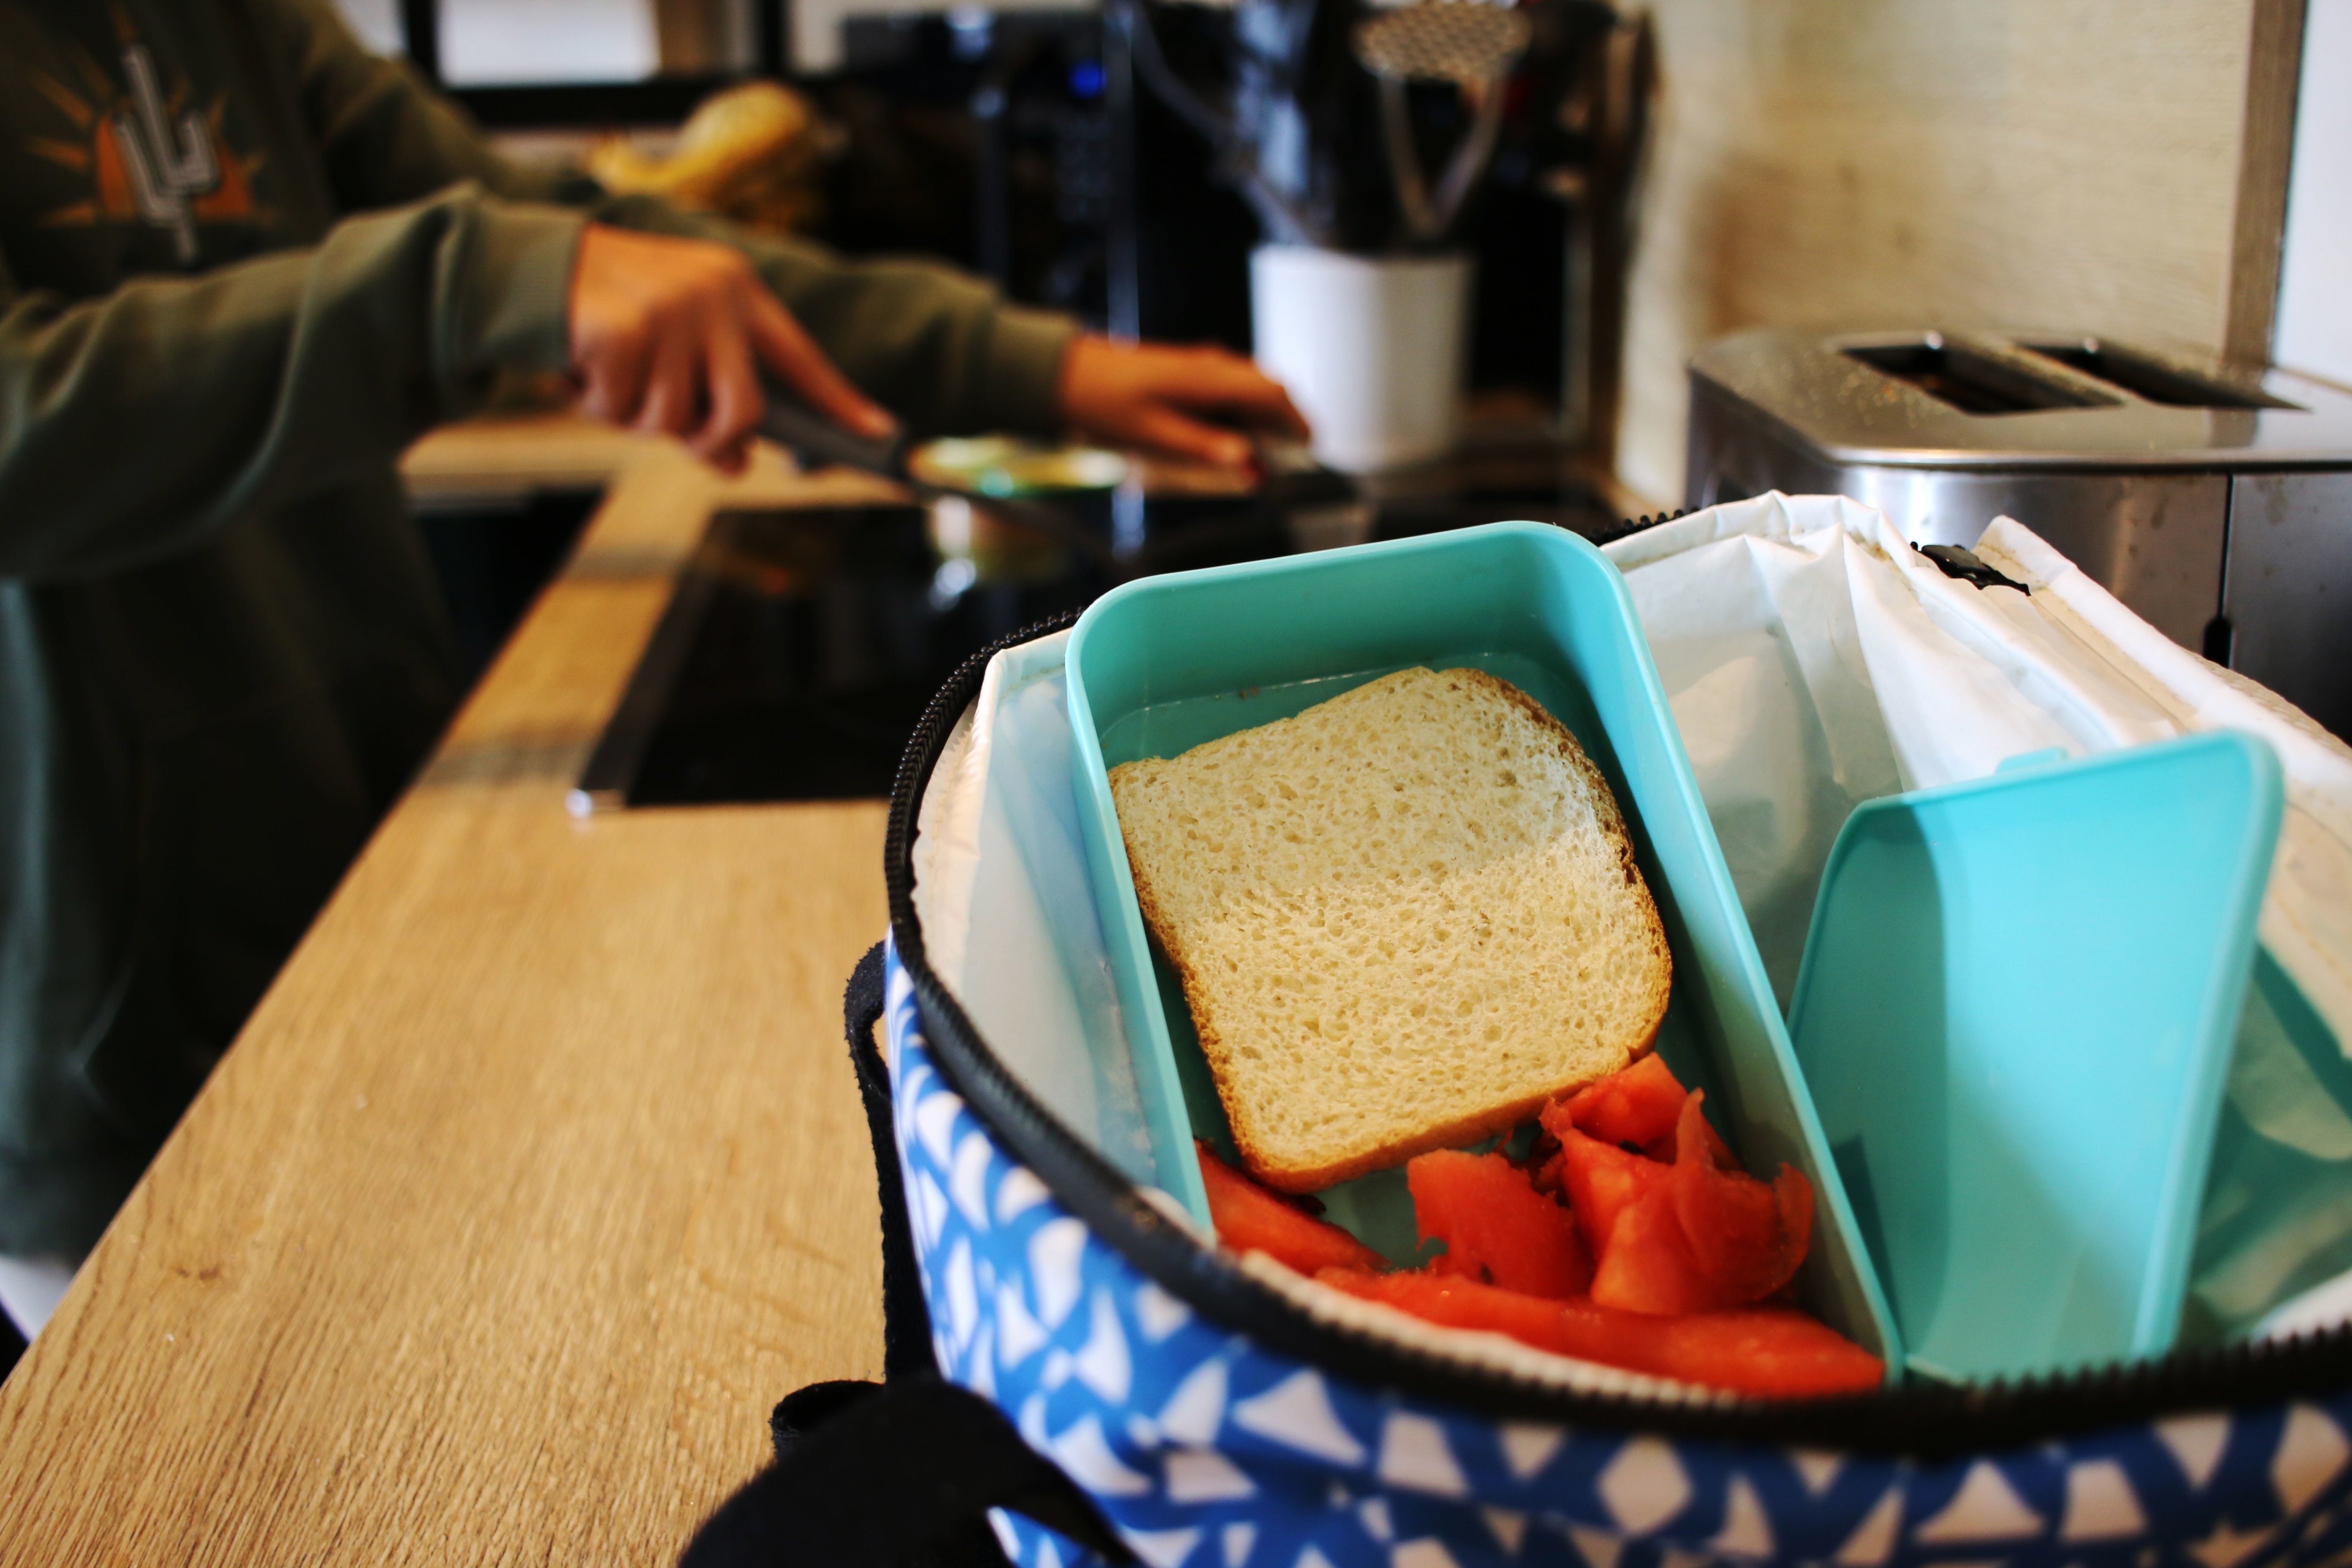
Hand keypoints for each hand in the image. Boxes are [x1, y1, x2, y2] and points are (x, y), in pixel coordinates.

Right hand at [568, 225, 893, 472]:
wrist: (524, 265)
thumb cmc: (609, 311)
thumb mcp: (670, 345)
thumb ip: (707, 397)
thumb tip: (736, 461)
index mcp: (735, 289)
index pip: (799, 356)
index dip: (837, 399)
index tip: (877, 431)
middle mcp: (712, 294)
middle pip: (743, 410)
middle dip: (709, 439)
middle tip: (679, 435)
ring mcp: (668, 310)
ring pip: (673, 420)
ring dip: (633, 416)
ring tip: (609, 376)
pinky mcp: (622, 330)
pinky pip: (620, 409)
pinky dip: (593, 403)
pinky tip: (578, 366)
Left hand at [1057, 335, 1309, 468]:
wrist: (1066, 374)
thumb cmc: (1104, 403)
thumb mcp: (1153, 436)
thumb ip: (1204, 449)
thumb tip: (1248, 464)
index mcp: (1209, 380)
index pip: (1272, 393)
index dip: (1298, 420)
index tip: (1312, 445)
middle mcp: (1210, 367)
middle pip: (1267, 387)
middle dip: (1287, 419)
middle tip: (1297, 452)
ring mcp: (1199, 366)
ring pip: (1249, 387)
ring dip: (1264, 417)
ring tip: (1268, 452)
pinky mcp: (1186, 371)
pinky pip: (1228, 387)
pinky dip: (1241, 411)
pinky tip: (1233, 435)